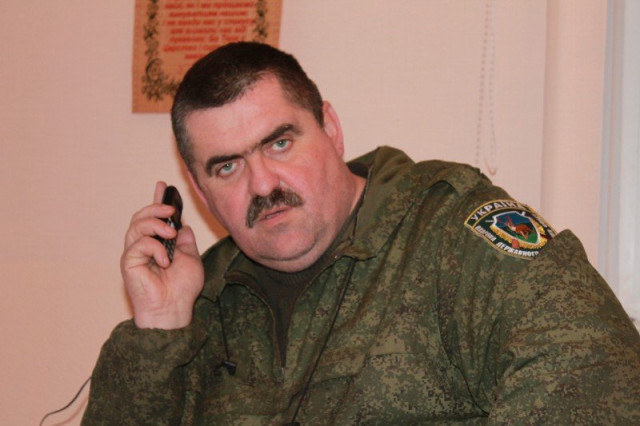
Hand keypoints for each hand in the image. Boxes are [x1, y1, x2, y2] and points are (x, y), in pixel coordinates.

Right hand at [121, 182, 203, 328]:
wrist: (174, 309)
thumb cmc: (182, 289)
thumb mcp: (191, 258)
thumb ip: (185, 240)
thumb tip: (182, 226)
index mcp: (158, 244)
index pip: (155, 218)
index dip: (157, 201)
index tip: (163, 185)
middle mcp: (143, 246)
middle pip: (141, 216)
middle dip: (155, 207)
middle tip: (170, 211)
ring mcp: (134, 254)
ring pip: (136, 225)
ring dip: (155, 224)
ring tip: (170, 234)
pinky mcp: (128, 262)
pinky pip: (139, 244)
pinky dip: (155, 248)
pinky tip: (164, 261)